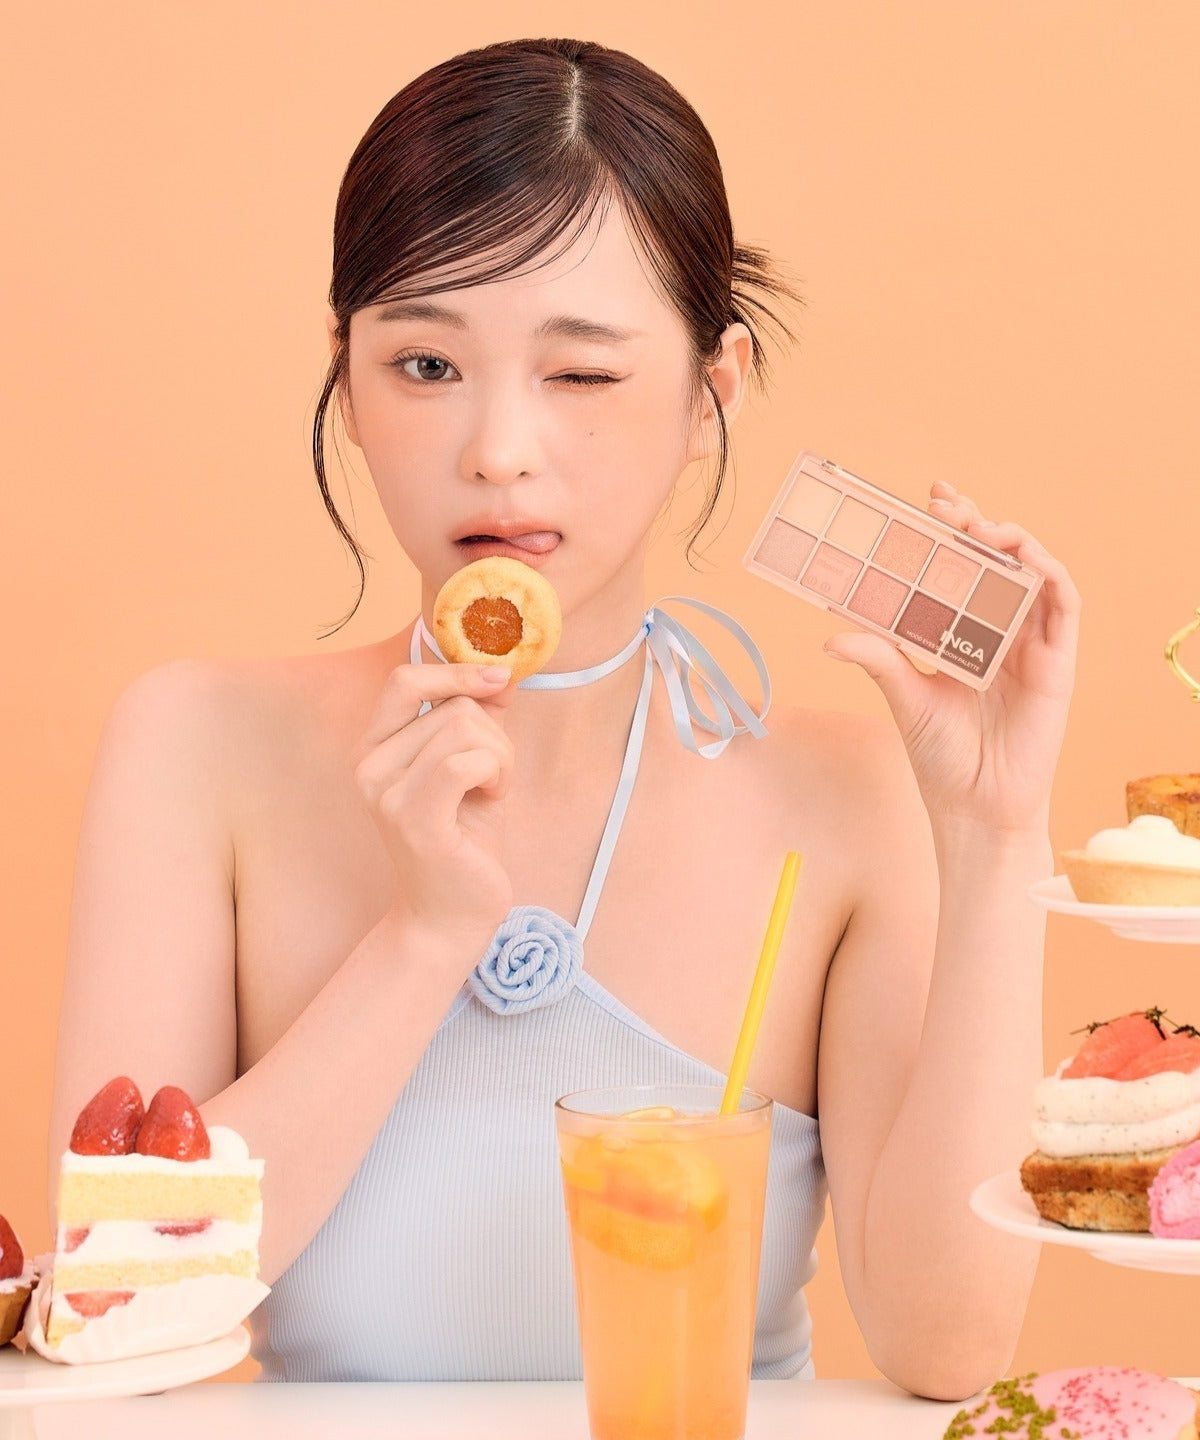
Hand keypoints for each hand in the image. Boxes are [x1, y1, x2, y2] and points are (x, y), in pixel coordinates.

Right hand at [351, 660, 516, 954]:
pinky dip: (495, 772)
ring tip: (493, 790)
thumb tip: (501, 672)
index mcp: (374, 747)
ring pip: (465, 729)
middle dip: (495, 733)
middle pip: (452, 706)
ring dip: (500, 756)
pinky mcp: (413, 820)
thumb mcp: (473, 767)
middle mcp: (368, 765)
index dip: (457, 671)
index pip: (405, 679)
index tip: (500, 679)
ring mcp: (385, 793)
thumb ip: (479, 719)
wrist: (451, 915)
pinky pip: (464, 762)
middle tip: (496, 774)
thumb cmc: (463, 840)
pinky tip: (494, 797)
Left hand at [823, 480, 1080, 834]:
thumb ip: (877, 658)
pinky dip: (1050, 574)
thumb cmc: (941, 755)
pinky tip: (1026, 557)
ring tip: (981, 527)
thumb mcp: (903, 696)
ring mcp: (1032, 644)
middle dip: (975, 524)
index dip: (951, 529)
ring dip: (1013, 540)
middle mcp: (1001, 631)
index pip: (961, 567)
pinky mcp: (1058, 663)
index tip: (927, 499)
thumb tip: (829, 637)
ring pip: (1033, 573)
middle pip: (997, 561)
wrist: (973, 806)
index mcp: (964, 632)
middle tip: (947, 506)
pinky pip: (1064, 606)